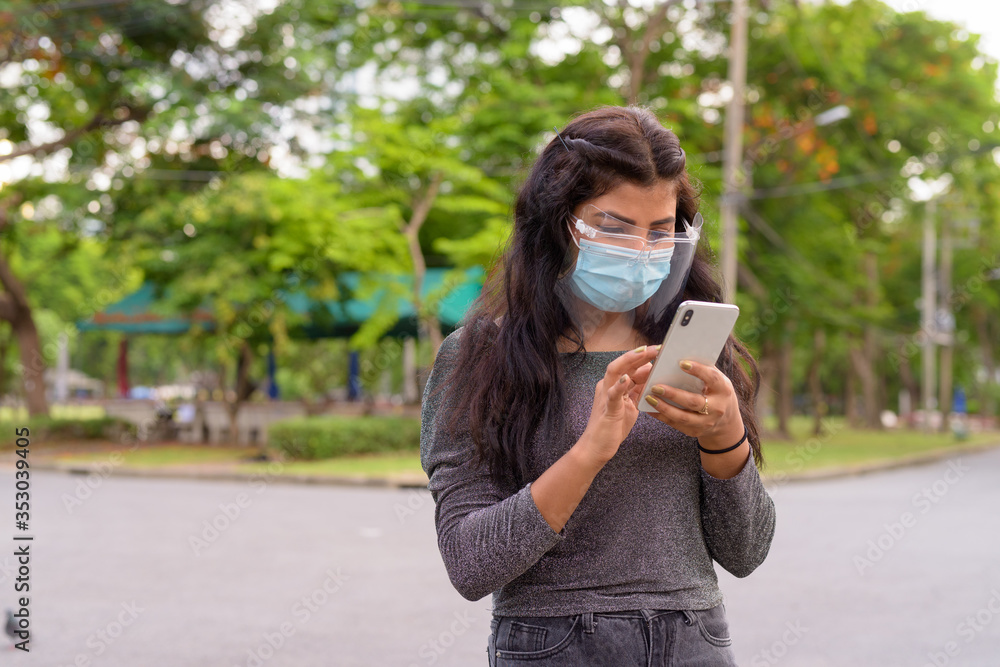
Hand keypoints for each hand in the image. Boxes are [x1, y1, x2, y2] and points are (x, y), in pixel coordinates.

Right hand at [577, 345, 660, 465]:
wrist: (596, 447)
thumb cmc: (612, 428)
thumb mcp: (630, 406)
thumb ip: (638, 391)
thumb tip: (649, 376)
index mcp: (614, 385)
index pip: (629, 366)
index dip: (644, 357)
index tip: (660, 351)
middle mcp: (608, 386)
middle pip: (623, 363)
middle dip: (641, 354)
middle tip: (658, 347)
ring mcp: (605, 395)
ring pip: (615, 371)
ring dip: (631, 361)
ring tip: (646, 353)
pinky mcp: (607, 408)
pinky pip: (612, 394)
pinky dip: (619, 386)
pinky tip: (626, 379)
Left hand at [641, 359, 745, 449]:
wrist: (726, 422)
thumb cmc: (716, 392)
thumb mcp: (716, 380)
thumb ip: (702, 369)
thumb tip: (680, 353)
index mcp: (723, 389)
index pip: (712, 378)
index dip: (698, 370)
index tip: (682, 363)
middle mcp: (717, 408)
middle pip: (693, 401)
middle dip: (673, 394)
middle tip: (656, 386)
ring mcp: (706, 422)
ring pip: (683, 417)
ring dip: (664, 407)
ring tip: (649, 398)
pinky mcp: (695, 431)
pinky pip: (676, 424)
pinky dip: (661, 416)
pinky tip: (649, 408)